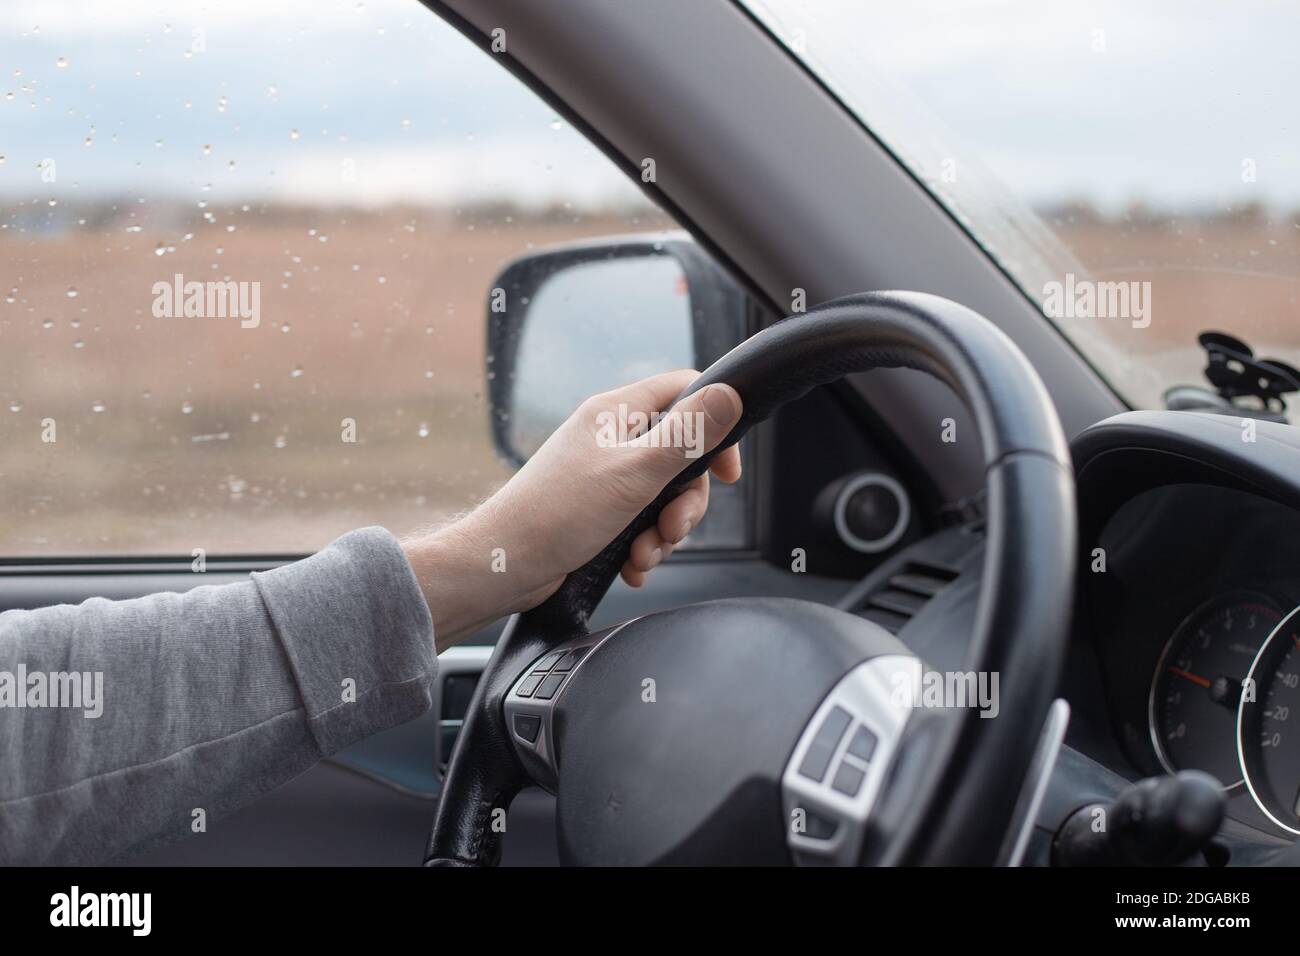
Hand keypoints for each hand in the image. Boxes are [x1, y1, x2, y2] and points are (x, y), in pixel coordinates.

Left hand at [403, 370, 742, 650]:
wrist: (504, 565)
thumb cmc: (558, 514)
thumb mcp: (637, 472)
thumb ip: (688, 435)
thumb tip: (729, 394)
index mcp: (617, 412)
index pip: (683, 392)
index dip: (715, 425)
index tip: (726, 473)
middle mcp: (610, 438)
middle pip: (680, 456)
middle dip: (685, 502)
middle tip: (672, 527)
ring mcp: (603, 474)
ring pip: (663, 496)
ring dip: (663, 532)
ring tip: (643, 554)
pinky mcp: (597, 510)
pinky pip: (641, 522)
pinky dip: (643, 547)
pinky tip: (631, 566)